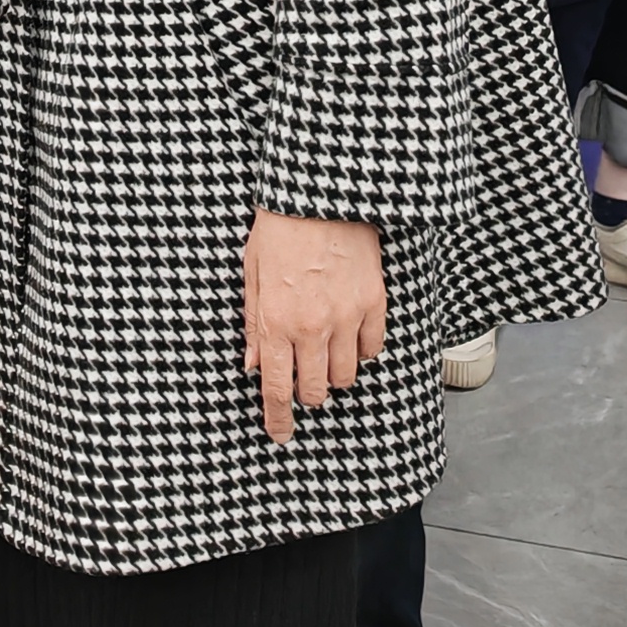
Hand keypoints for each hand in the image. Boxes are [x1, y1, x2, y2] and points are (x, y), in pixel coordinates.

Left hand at [243, 212, 385, 434]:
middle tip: (302, 375)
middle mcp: (313, 327)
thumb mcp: (251, 274)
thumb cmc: (279, 226)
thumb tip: (253, 365)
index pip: (277, 388)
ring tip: (324, 350)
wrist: (319, 192)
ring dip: (333, 372)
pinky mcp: (375, 303)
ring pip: (346, 376)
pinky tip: (347, 333)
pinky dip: (360, 350)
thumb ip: (254, 324)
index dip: (278, 419)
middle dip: (307, 392)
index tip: (280, 435)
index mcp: (276, 321)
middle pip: (316, 391)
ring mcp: (347, 317)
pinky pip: (372, 349)